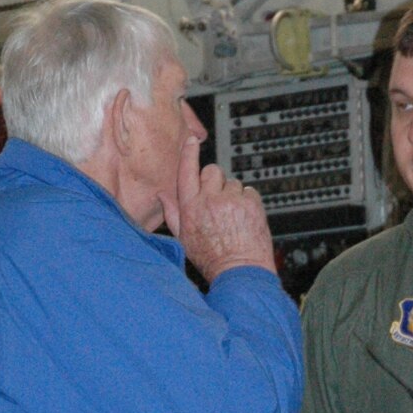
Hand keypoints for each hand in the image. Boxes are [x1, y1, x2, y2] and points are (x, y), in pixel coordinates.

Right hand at [163, 135, 277, 281]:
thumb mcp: (183, 239)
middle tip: (219, 201)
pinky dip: (248, 201)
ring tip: (232, 217)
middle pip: (212, 171)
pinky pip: (249, 191)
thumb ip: (172, 214)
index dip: (189, 153)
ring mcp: (231, 200)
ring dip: (233, 195)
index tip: (192, 141)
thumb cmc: (211, 259)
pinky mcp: (251, 203)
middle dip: (215, 181)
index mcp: (190, 207)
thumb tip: (161, 195)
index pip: (187, 171)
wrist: (241, 271)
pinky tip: (244, 218)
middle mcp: (209, 200)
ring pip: (232, 183)